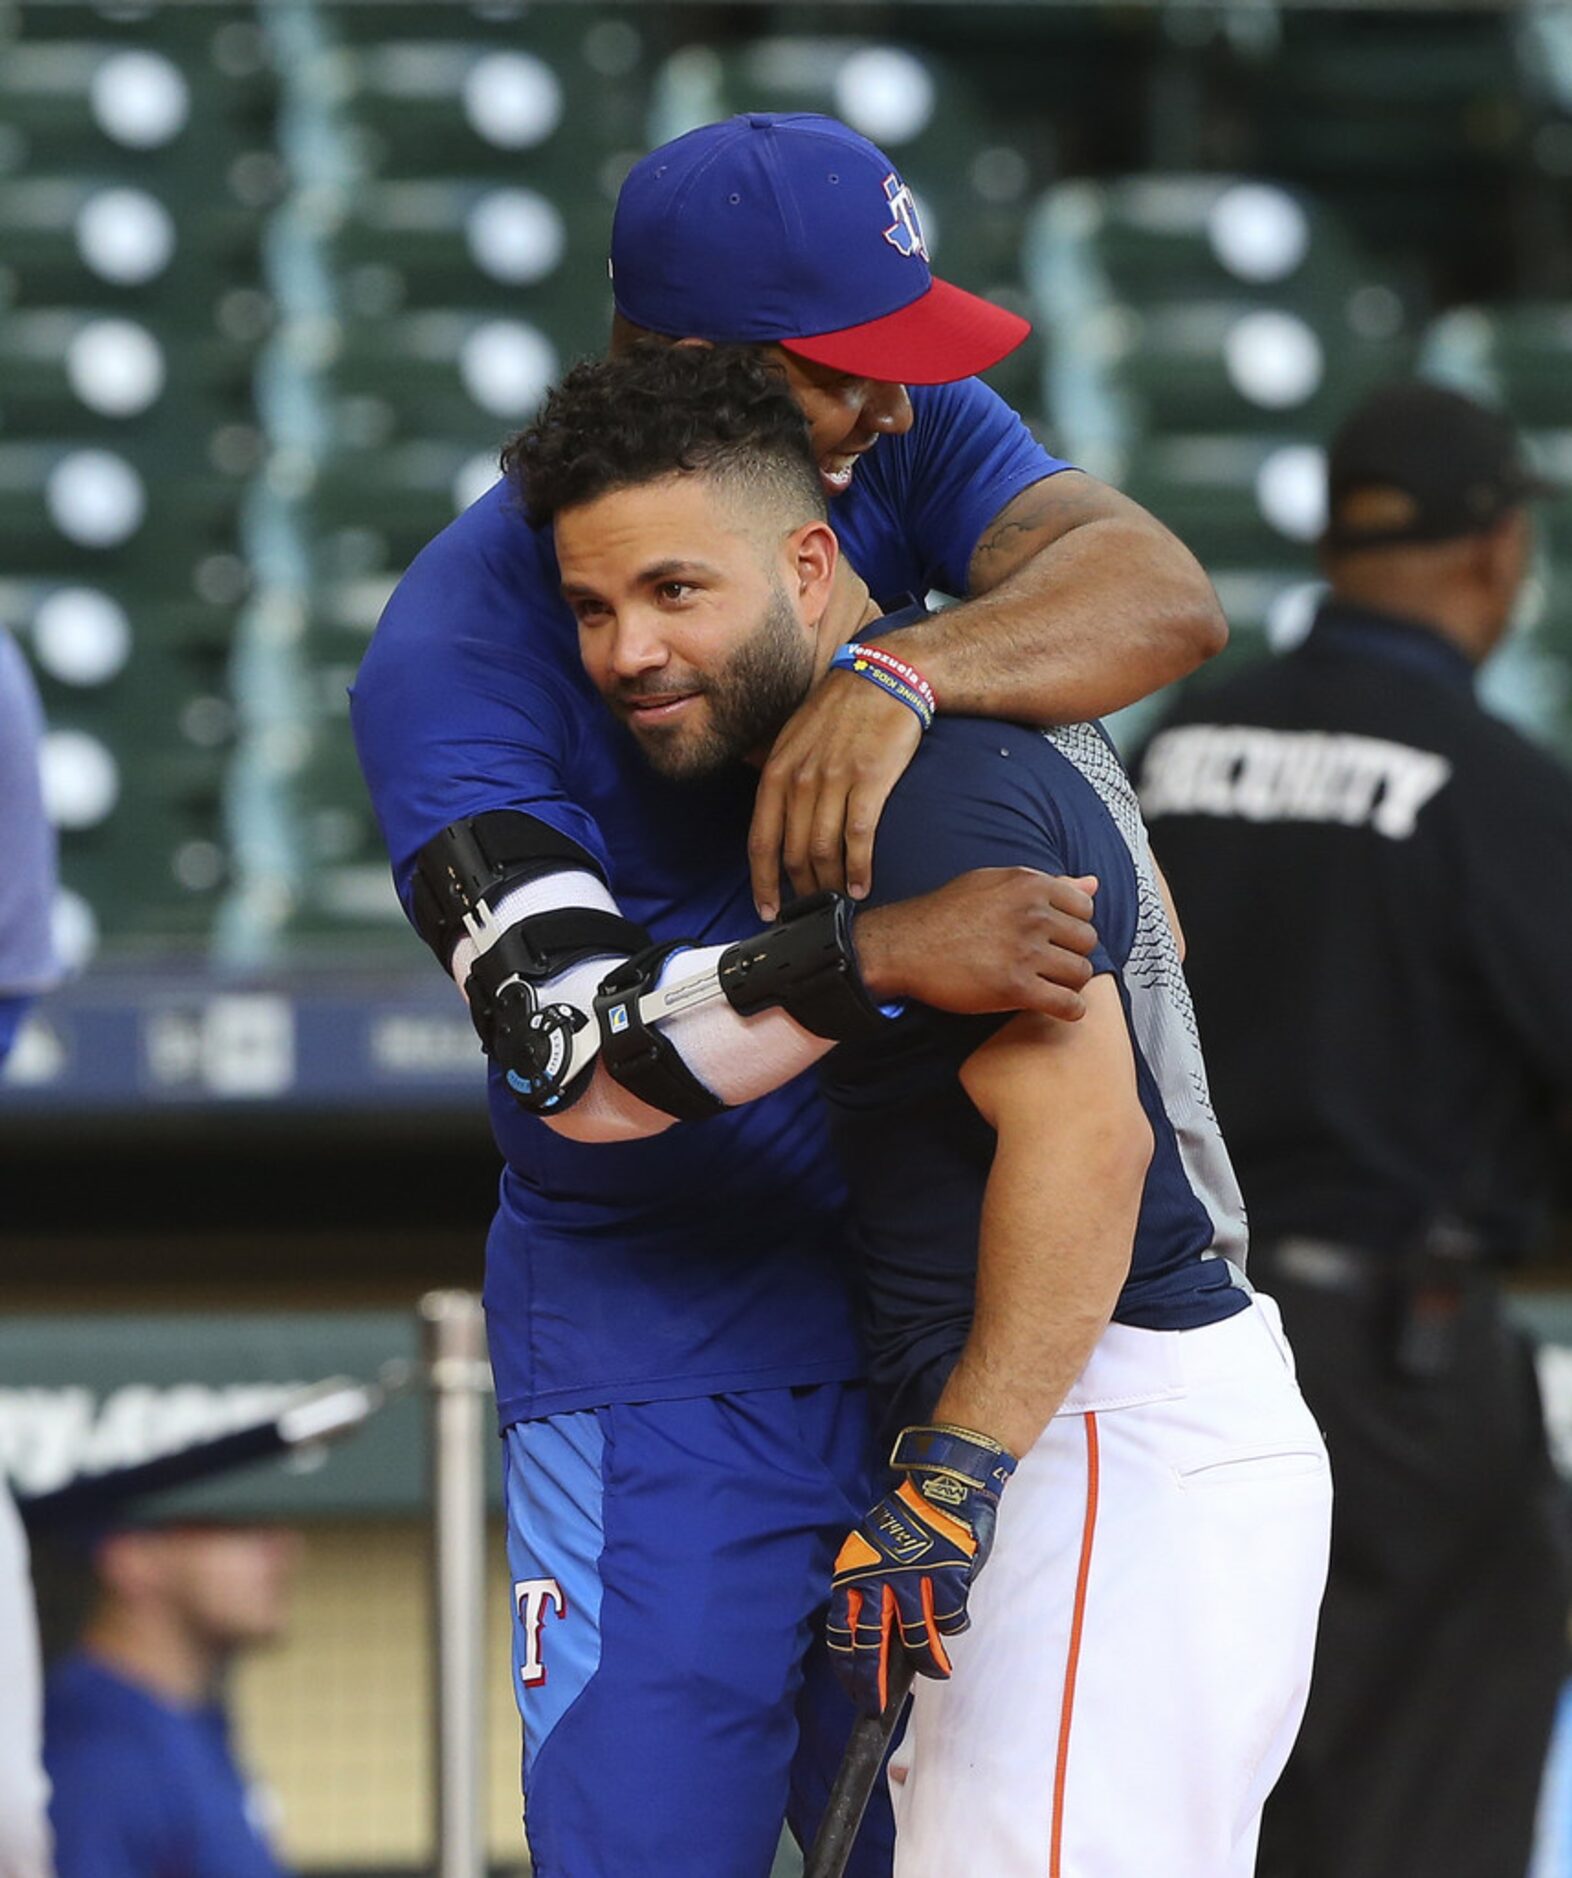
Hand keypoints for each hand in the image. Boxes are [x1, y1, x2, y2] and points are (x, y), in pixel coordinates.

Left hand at [749, 669, 921, 919]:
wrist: (883, 677)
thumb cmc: (839, 709)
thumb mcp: (792, 736)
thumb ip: (777, 771)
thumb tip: (762, 798)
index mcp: (777, 772)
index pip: (760, 841)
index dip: (762, 883)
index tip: (768, 911)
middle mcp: (800, 780)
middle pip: (791, 854)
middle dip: (800, 890)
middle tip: (811, 910)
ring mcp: (834, 781)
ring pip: (822, 851)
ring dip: (829, 885)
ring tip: (837, 902)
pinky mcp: (869, 781)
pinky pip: (858, 837)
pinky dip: (858, 868)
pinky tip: (861, 885)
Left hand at [827, 1424, 1015, 1717]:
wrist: (943, 1488)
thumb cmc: (907, 1522)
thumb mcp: (872, 1550)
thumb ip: (868, 1588)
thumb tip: (873, 1636)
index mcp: (854, 1572)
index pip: (841, 1630)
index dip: (848, 1667)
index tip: (855, 1690)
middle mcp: (878, 1580)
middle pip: (871, 1644)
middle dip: (874, 1682)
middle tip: (878, 1707)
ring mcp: (913, 1581)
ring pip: (916, 1640)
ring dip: (928, 1662)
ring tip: (938, 1671)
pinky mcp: (946, 1581)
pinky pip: (949, 1620)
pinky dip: (952, 1623)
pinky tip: (953, 1615)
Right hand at [854, 867, 1098, 1022]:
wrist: (905, 946)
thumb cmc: (944, 914)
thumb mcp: (994, 882)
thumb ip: (1048, 883)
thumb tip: (1092, 883)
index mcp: (1029, 884)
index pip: (1085, 907)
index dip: (1070, 925)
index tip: (1053, 937)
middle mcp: (1032, 914)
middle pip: (1086, 940)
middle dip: (1070, 953)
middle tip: (1047, 963)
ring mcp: (1025, 951)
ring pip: (1081, 973)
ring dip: (1067, 982)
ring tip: (1046, 984)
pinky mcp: (1016, 988)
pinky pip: (1068, 1004)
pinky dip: (1068, 1010)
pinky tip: (1051, 1006)